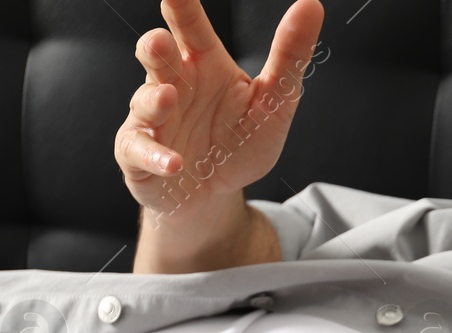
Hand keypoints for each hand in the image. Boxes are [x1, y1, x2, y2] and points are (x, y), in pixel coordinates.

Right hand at [115, 0, 323, 220]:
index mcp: (204, 64)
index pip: (190, 27)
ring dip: (154, 100)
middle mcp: (174, 84)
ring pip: (145, 100)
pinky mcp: (139, 153)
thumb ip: (290, 55)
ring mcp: (152, 118)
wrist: (215, 195)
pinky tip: (174, 163)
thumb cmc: (239, 142)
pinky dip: (155, 156)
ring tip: (167, 99)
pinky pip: (140, 150)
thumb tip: (312, 3)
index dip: (181, 6)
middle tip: (161, 42)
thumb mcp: (275, 101)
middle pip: (157, 55)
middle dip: (155, 47)